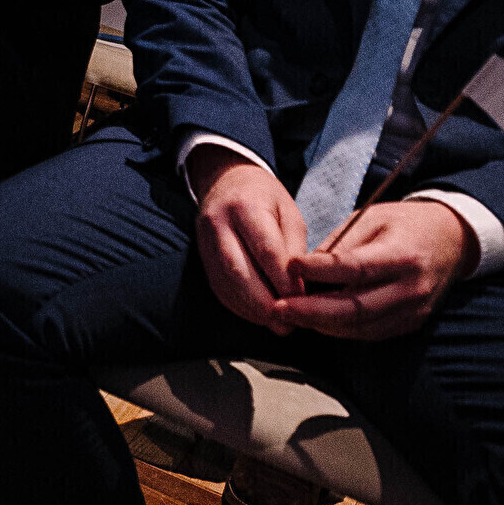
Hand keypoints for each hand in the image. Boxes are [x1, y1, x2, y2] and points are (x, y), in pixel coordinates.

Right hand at [189, 149, 308, 331]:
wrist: (226, 180)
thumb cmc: (265, 198)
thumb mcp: (289, 212)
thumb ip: (294, 249)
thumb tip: (299, 289)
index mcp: (246, 207)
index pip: (266, 250)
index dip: (284, 280)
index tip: (302, 300)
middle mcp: (219, 223)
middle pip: (239, 271)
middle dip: (264, 302)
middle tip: (287, 323)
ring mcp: (205, 241)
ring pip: (225, 283)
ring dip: (251, 309)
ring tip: (276, 324)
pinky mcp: (201, 256)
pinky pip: (218, 287)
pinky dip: (238, 306)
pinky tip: (257, 315)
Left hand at [272, 201, 474, 339]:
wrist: (451, 240)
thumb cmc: (404, 224)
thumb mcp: (372, 217)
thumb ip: (339, 245)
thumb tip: (303, 269)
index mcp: (403, 255)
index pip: (357, 268)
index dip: (322, 270)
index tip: (291, 265)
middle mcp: (411, 288)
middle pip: (355, 308)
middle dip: (311, 311)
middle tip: (278, 307)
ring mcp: (413, 311)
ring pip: (360, 327)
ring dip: (320, 324)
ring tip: (289, 315)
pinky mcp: (411, 323)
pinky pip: (370, 333)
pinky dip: (340, 329)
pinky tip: (316, 321)